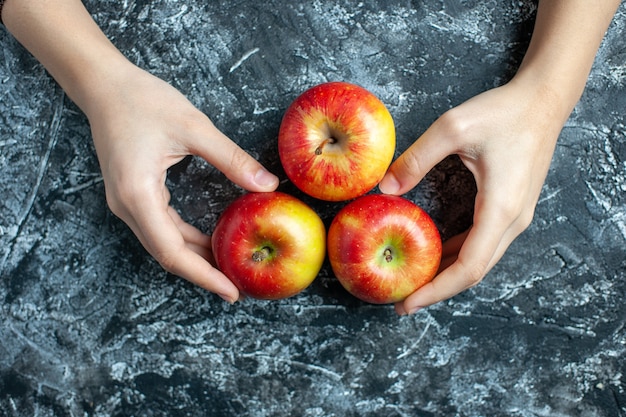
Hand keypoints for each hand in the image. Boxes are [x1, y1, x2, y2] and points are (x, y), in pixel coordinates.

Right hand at [87, 64, 277, 302]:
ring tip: (229, 266)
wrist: (104, 86)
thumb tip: (267, 185)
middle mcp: (126, 206)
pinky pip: (160, 228)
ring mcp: (126, 203)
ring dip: (195, 257)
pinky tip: (210, 240)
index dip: (204, 275)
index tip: (231, 291)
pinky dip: (186, 239)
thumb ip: (232, 159)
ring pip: (163, 243)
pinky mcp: (131, 195)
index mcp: (138, 194)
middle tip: (238, 285)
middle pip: (167, 254)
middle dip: (203, 272)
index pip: (173, 252)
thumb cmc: (142, 100)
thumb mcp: (194, 127)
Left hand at [379, 79, 564, 314]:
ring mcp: (516, 217)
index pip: (469, 267)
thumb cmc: (503, 112)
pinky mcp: (512, 210)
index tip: (409, 303)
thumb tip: (386, 188)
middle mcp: (513, 221)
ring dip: (448, 273)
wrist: (543, 102)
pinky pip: (484, 243)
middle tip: (402, 300)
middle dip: (438, 289)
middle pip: (474, 272)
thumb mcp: (453, 127)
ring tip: (414, 280)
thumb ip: (418, 158)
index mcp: (501, 208)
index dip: (437, 290)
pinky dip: (459, 254)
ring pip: (480, 260)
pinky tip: (436, 252)